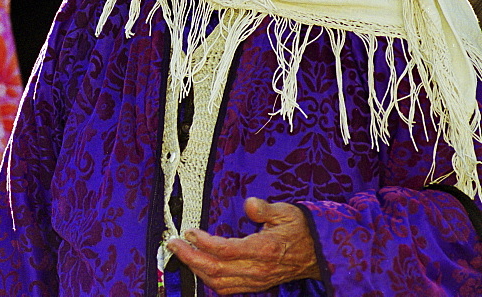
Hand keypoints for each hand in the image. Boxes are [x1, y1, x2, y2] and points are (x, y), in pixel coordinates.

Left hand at [167, 197, 318, 294]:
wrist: (317, 254)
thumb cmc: (300, 230)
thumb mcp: (286, 212)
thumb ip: (265, 209)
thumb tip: (249, 204)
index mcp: (264, 250)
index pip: (226, 250)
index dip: (204, 242)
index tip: (189, 231)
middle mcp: (258, 269)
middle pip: (216, 270)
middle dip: (190, 258)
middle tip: (173, 244)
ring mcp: (256, 280)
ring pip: (219, 282)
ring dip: (196, 270)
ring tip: (181, 253)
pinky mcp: (255, 285)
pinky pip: (227, 288)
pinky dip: (209, 280)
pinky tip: (198, 268)